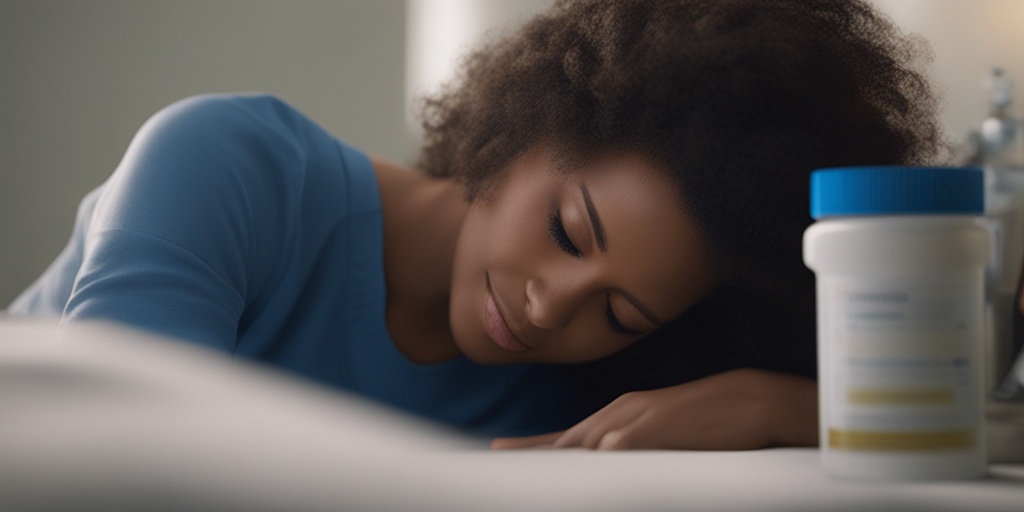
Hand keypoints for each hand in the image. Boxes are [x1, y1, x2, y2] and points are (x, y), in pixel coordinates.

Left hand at [491, 368, 817, 450]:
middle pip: (567, 438)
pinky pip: (623, 444)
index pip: (569, 436)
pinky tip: (592, 460)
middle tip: (497, 452)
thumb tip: (609, 459)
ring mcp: (637, 419)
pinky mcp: (657, 427)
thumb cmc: (708, 420)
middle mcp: (621, 414)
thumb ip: (634, 445)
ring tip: (525, 464)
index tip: (502, 448)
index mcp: (620, 415)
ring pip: (587, 440)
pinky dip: (604, 452)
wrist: (748, 399)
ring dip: (558, 454)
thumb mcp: (662, 433)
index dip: (535, 444)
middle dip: (532, 448)